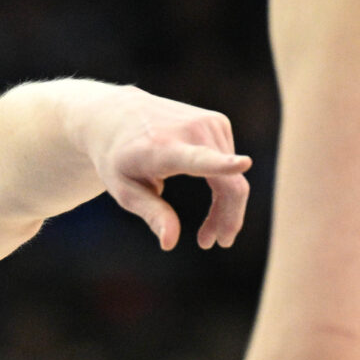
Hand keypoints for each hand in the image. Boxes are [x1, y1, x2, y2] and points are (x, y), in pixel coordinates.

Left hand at [94, 88, 253, 251]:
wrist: (117, 115)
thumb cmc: (118, 158)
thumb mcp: (124, 190)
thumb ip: (151, 213)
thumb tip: (169, 243)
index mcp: (165, 149)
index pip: (197, 158)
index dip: (222, 165)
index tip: (243, 164)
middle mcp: (190, 130)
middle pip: (230, 185)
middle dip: (228, 219)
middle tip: (213, 244)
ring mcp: (208, 122)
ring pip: (235, 178)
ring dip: (226, 208)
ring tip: (206, 233)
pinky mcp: (218, 122)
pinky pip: (231, 165)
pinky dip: (225, 187)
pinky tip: (211, 198)